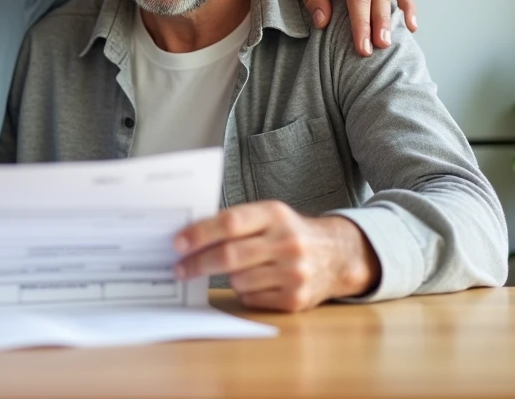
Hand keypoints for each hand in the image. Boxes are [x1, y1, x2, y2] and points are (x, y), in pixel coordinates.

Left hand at [172, 201, 379, 312]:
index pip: (230, 223)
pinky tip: (256, 282)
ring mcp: (294, 273)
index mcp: (275, 214)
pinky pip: (251, 298)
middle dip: (198, 263)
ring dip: (228, 278)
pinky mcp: (296, 299)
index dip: (200, 233)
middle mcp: (287, 242)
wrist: (336, 256)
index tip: (177, 243)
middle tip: (179, 268)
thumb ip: (235, 222)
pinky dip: (245, 292)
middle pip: (230, 256)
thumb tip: (188, 236)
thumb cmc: (289, 233)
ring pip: (238, 280)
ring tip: (239, 269)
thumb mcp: (269, 216)